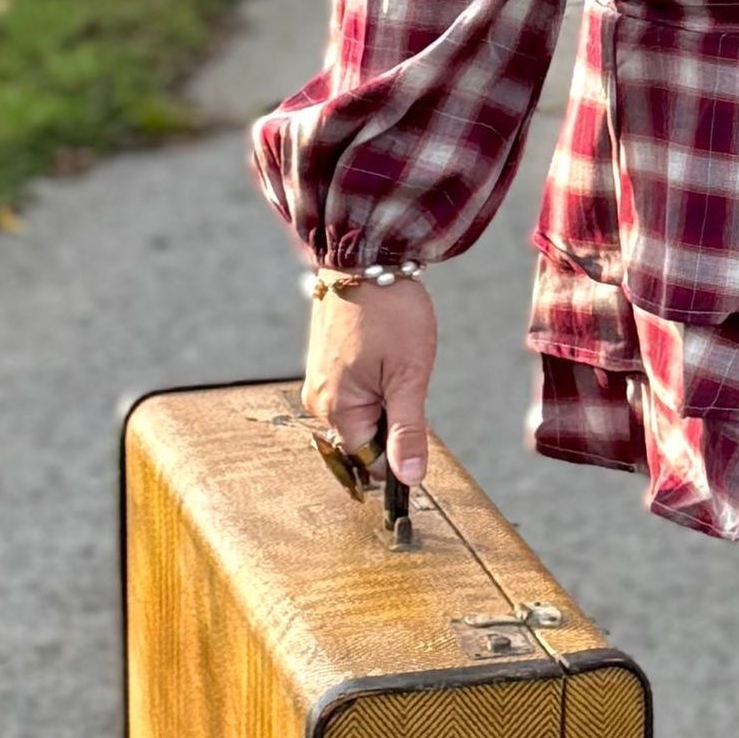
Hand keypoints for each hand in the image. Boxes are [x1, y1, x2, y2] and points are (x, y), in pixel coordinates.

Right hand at [302, 270, 439, 489]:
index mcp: (336, 409)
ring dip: (386, 400)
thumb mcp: (409, 377)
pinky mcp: (327, 363)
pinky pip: (355, 392)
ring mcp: (321, 380)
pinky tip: (385, 355)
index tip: (419, 431)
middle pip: (364, 438)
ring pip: (362, 414)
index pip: (369, 461)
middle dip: (393, 421)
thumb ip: (408, 431)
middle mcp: (319, 401)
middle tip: (406, 380)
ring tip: (394, 362)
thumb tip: (410, 478)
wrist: (366, 259)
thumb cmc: (390, 313)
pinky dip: (376, 383)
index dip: (399, 454)